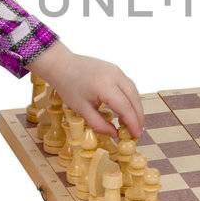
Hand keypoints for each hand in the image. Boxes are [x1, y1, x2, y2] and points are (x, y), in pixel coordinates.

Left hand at [28, 43, 143, 137]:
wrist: (61, 64)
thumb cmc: (68, 86)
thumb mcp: (81, 109)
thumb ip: (99, 124)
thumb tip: (115, 134)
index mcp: (105, 86)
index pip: (125, 107)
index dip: (133, 123)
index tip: (136, 135)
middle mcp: (115, 76)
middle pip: (134, 98)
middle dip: (138, 116)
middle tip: (136, 131)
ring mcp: (117, 70)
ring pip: (133, 91)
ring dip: (135, 107)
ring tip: (131, 122)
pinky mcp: (115, 69)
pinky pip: (128, 85)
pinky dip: (130, 98)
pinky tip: (125, 108)